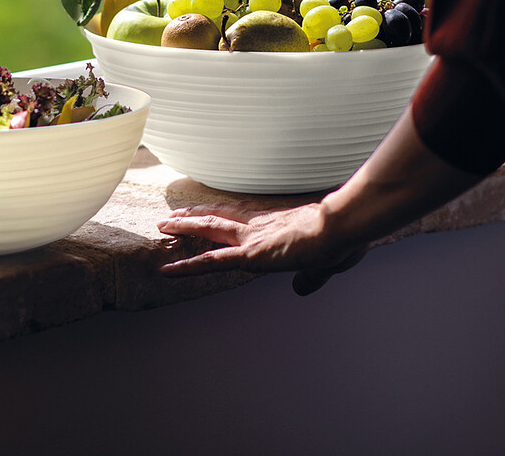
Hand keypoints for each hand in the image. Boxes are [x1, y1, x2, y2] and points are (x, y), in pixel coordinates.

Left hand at [156, 201, 367, 295]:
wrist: (342, 226)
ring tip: (162, 227)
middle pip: (219, 218)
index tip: (209, 215)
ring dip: (184, 228)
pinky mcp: (250, 255)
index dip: (223, 217)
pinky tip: (168, 271)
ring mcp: (251, 239)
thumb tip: (300, 289)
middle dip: (195, 217)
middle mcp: (258, 227)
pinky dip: (187, 267)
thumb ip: (310, 277)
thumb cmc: (341, 238)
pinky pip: (210, 262)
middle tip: (174, 216)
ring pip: (208, 230)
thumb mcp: (326, 263)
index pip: (241, 219)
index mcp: (275, 225)